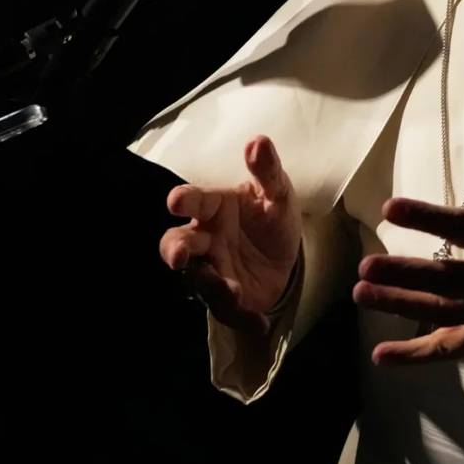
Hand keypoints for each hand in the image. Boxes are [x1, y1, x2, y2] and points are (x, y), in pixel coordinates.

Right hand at [159, 136, 302, 334]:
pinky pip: (229, 311)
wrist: (287, 253)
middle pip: (178, 246)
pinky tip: (259, 322)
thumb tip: (258, 141)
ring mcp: (214, 270)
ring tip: (230, 290)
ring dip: (210, 286)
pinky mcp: (228, 298)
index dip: (183, 201)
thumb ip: (267, 171)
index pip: (192, 202)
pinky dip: (244, 318)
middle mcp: (205, 240)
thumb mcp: (278, 192)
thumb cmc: (270, 215)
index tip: (177, 201)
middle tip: (181, 257)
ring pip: (198, 281)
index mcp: (213, 209)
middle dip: (176, 251)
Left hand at [355, 121, 463, 365]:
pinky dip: (418, 355)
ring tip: (361, 295)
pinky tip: (382, 355)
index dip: (428, 218)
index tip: (391, 207)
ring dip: (402, 306)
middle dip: (406, 274)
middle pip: (449, 278)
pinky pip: (453, 346)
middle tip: (365, 267)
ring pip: (444, 312)